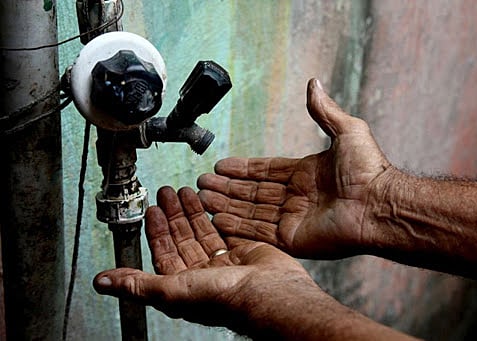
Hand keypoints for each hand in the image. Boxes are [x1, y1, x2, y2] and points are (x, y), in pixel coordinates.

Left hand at [93, 186, 322, 336]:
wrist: (269, 292)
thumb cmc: (225, 299)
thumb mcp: (171, 290)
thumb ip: (137, 284)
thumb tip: (103, 282)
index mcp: (183, 286)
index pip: (163, 254)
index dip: (155, 231)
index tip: (151, 209)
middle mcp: (202, 275)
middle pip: (182, 239)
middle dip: (172, 215)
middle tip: (166, 192)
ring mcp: (223, 263)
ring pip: (201, 232)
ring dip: (191, 211)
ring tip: (184, 191)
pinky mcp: (242, 251)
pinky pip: (223, 229)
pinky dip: (214, 216)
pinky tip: (209, 203)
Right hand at [197, 78, 392, 258]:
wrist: (380, 205)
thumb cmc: (369, 170)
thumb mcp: (346, 130)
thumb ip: (324, 110)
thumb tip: (314, 84)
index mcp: (305, 175)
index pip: (265, 171)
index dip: (242, 169)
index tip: (221, 165)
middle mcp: (296, 198)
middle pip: (252, 191)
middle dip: (226, 187)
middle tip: (201, 182)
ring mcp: (292, 220)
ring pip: (250, 210)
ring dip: (225, 204)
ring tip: (201, 197)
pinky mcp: (291, 239)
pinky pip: (258, 232)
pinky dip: (236, 226)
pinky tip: (216, 218)